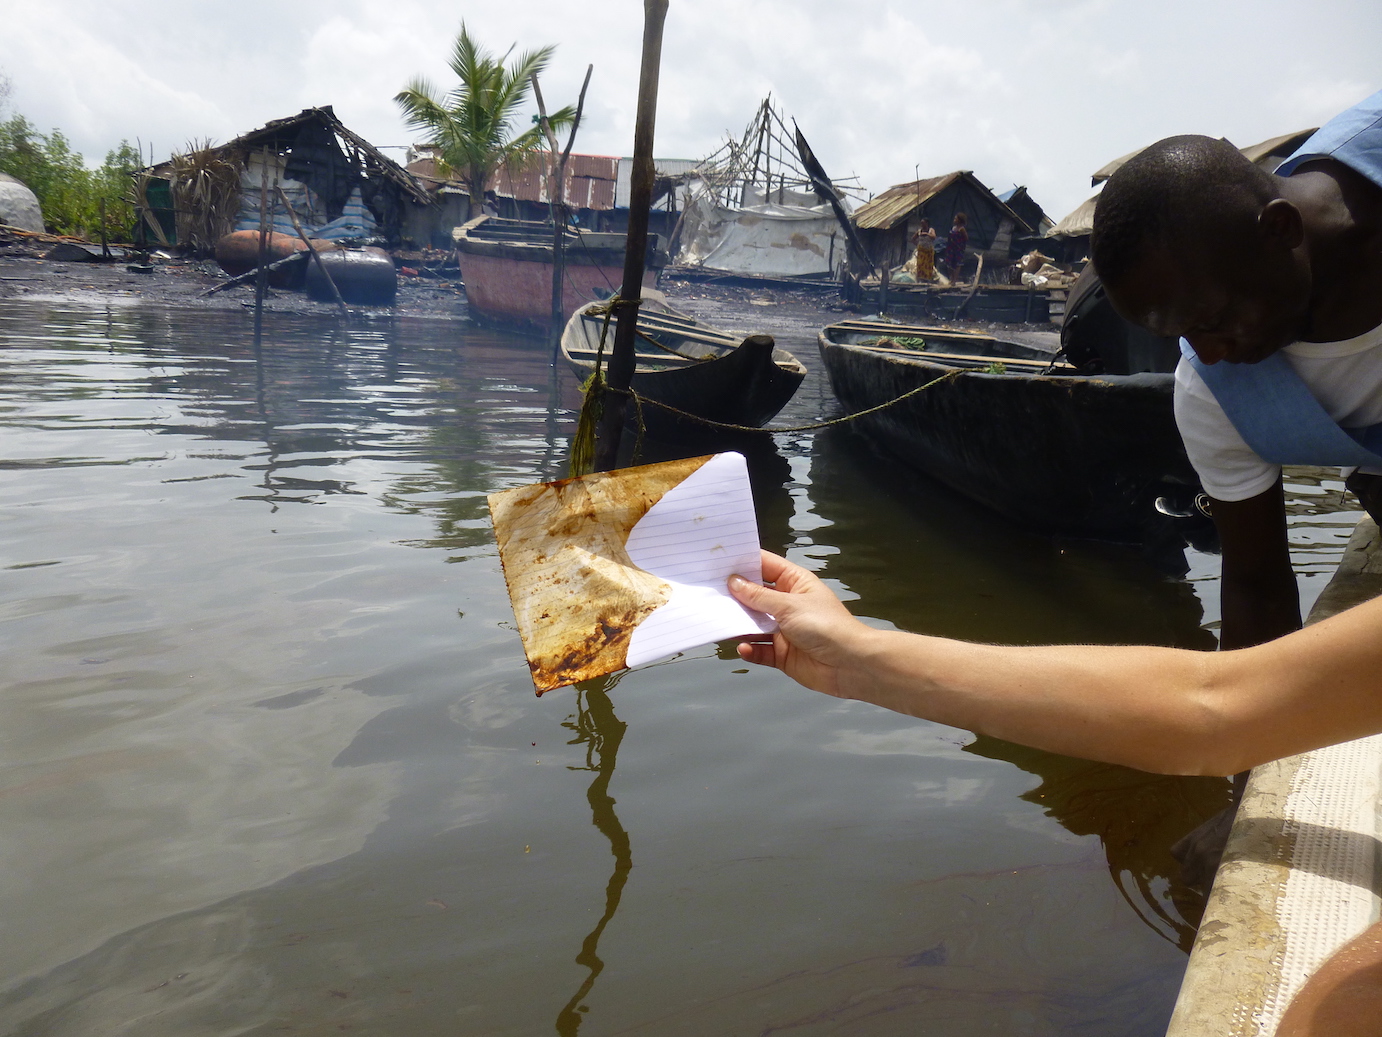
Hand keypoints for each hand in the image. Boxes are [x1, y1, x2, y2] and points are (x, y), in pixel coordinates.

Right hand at [728, 550, 873, 697]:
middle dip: (734, 596)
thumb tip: (734, 583)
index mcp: (794, 583)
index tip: (718, 560)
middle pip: (754, 596)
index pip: (765, 566)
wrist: (849, 665)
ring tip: (719, 621)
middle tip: (709, 592)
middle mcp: (787, 604)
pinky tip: (744, 648)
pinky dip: (750, 649)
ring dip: (738, 624)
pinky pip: (759, 650)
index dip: (744, 563)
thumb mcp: (789, 605)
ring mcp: (783, 630)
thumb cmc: (827, 627)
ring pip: (753, 624)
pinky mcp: (781, 653)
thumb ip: (759, 597)